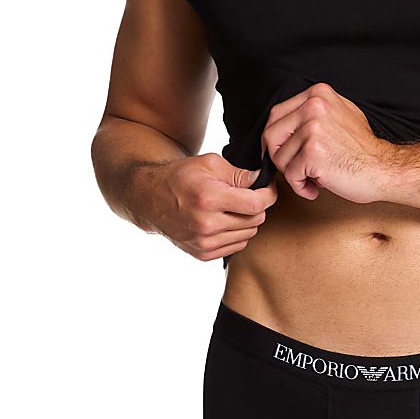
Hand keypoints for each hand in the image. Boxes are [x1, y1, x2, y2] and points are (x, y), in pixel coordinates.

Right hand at [139, 153, 277, 260]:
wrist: (151, 198)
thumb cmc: (181, 177)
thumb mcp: (210, 164)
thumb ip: (240, 174)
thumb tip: (263, 181)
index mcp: (208, 199)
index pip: (256, 204)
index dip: (268, 194)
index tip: (266, 188)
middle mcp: (206, 224)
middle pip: (256, 220)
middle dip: (256, 206)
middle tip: (245, 195)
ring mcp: (204, 242)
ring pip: (249, 234)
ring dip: (246, 220)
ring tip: (230, 208)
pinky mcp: (203, 254)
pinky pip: (237, 245)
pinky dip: (237, 233)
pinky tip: (223, 221)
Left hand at [261, 82, 396, 202]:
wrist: (384, 169)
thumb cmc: (363, 150)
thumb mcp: (340, 115)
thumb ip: (313, 113)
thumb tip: (283, 126)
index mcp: (318, 94)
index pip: (276, 115)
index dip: (275, 139)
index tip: (282, 153)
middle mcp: (314, 107)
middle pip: (270, 135)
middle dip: (280, 157)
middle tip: (297, 169)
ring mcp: (313, 129)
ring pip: (278, 158)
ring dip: (293, 175)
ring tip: (314, 178)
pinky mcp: (313, 153)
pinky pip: (290, 175)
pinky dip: (301, 187)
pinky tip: (316, 187)